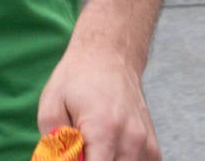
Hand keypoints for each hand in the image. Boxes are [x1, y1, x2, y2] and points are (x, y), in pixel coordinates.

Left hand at [38, 42, 159, 160]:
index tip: (76, 154)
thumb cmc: (77, 78)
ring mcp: (145, 145)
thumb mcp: (51, 104)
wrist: (109, 54)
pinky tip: (110, 148)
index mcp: (103, 130)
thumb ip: (53, 141)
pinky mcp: (153, 148)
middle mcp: (130, 141)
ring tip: (95, 145)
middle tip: (82, 148)